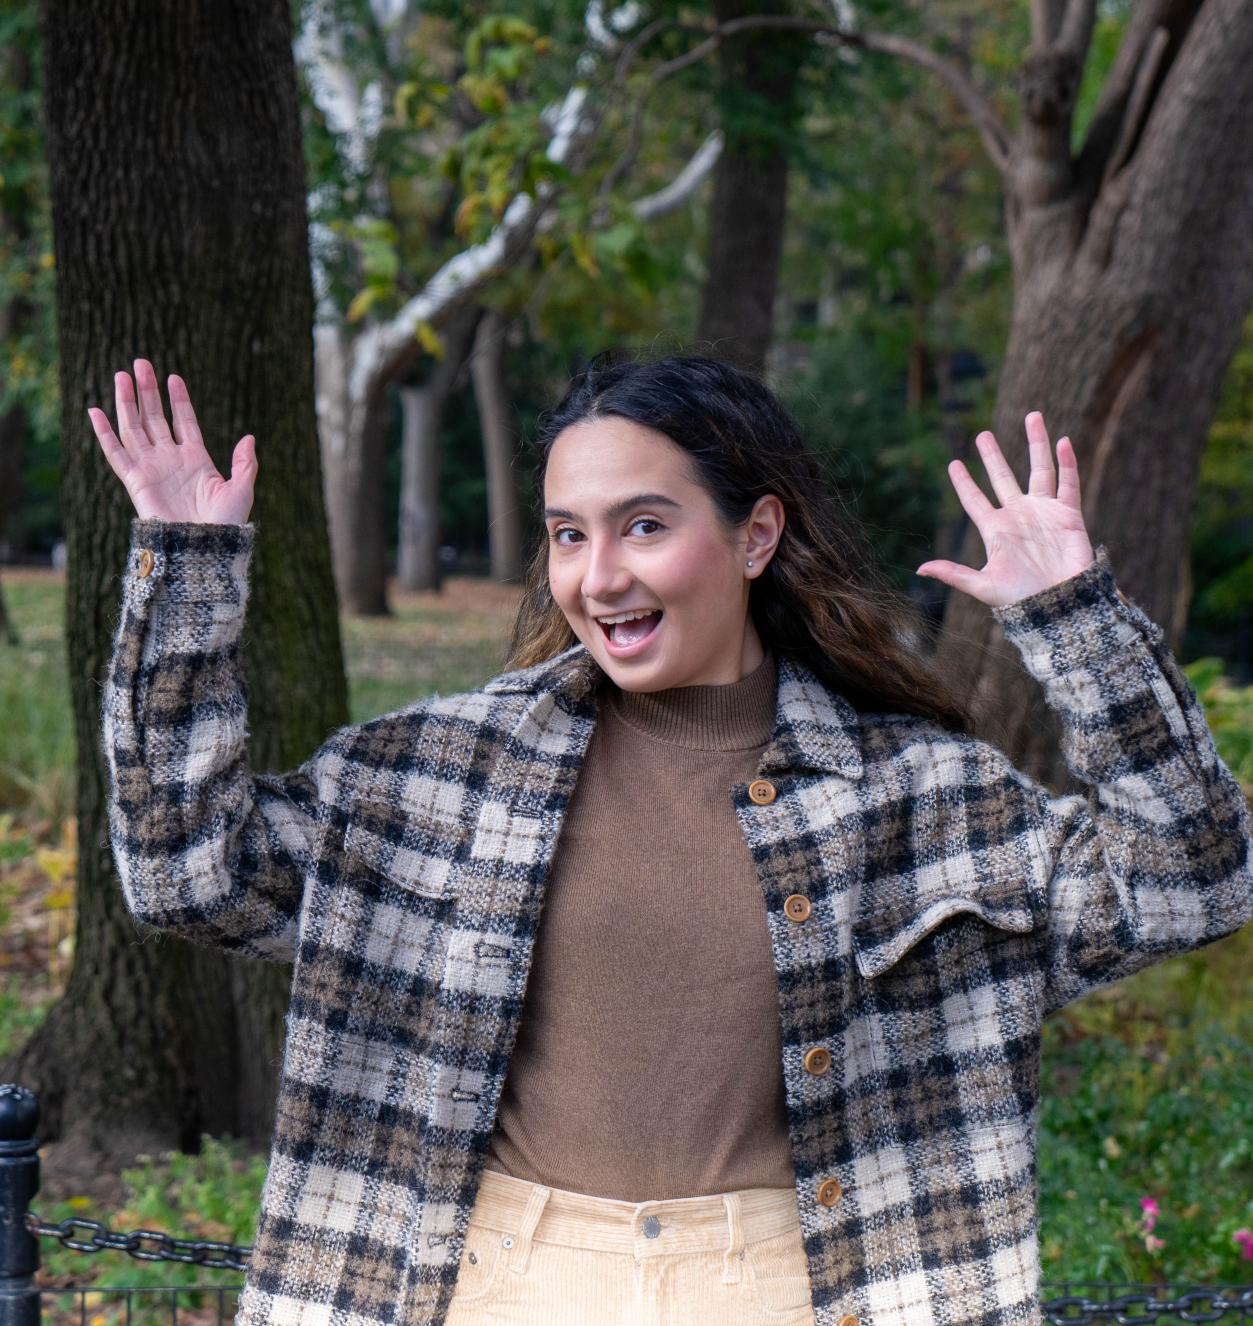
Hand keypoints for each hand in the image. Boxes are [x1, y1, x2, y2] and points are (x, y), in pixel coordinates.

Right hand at [89, 358, 257, 525]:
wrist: (204, 547)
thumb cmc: (226, 523)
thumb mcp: (241, 490)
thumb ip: (245, 463)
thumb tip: (250, 437)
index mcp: (197, 459)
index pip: (184, 421)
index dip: (179, 400)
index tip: (173, 377)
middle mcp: (171, 460)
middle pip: (155, 418)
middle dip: (147, 391)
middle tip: (140, 363)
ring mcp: (152, 469)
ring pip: (134, 428)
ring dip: (127, 402)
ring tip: (122, 375)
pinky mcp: (135, 482)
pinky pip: (116, 453)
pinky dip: (104, 433)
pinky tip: (96, 411)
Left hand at [915, 411, 1094, 607]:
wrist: (1060, 605)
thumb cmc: (1020, 599)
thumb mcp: (983, 586)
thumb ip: (954, 574)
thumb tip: (920, 569)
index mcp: (995, 530)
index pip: (975, 500)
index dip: (964, 483)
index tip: (953, 463)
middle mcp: (1018, 516)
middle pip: (1003, 477)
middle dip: (993, 455)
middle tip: (983, 433)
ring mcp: (1043, 513)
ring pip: (1039, 470)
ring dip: (1036, 444)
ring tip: (1033, 416)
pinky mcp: (1068, 515)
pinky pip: (1068, 483)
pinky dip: (1067, 462)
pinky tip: (1062, 441)